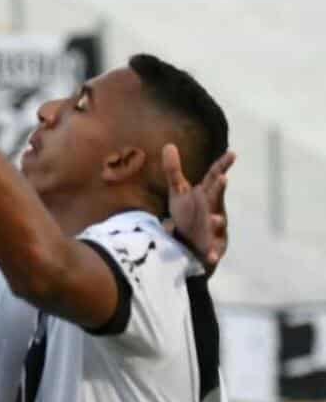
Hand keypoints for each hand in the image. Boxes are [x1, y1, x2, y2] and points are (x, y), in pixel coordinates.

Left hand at [164, 145, 233, 271]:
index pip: (215, 177)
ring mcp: (215, 228)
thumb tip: (169, 144)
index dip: (223, 165)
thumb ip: (174, 170)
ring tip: (215, 218)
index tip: (232, 153)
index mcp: (206, 194)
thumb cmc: (188, 213)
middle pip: (216, 198)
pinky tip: (212, 256)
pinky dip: (214, 253)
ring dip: (217, 221)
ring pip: (218, 224)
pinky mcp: (213, 246)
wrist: (191, 243)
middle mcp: (213, 209)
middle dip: (219, 189)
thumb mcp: (178, 192)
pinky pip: (214, 250)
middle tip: (222, 178)